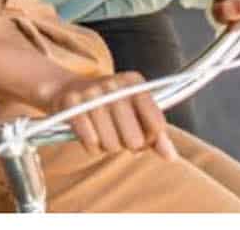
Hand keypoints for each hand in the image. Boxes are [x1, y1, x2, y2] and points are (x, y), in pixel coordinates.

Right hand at [42, 69, 177, 159]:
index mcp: (134, 82)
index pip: (157, 124)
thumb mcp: (135, 109)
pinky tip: (91, 135)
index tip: (144, 137)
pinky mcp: (72, 105)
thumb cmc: (109, 103)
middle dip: (128, 145)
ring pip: (111, 144)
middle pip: (134, 139)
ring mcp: (92, 94)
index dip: (151, 139)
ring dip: (108, 146)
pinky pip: (90, 143)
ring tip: (104, 134)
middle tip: (120, 135)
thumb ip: (155, 133)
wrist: (68, 88)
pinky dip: (92, 147)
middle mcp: (115, 85)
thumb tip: (171, 157)